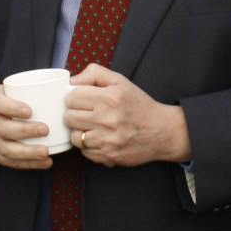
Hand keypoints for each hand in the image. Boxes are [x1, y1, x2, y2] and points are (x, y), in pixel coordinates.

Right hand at [0, 85, 55, 168]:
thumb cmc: (3, 104)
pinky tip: (44, 162)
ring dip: (27, 152)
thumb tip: (67, 87)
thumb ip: (29, 89)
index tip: (29, 111)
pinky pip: (9, 162)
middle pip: (3, 128)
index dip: (13, 108)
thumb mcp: (8, 90)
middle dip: (25, 131)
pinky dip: (28, 164)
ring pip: (5, 149)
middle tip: (45, 129)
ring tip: (45, 152)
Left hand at [66, 64, 190, 167]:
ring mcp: (108, 140)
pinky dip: (90, 146)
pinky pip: (85, 152)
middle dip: (75, 114)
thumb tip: (72, 81)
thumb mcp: (121, 81)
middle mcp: (108, 119)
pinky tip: (102, 139)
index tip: (84, 101)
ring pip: (75, 137)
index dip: (76, 98)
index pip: (72, 97)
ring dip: (82, 132)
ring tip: (95, 128)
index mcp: (109, 97)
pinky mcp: (109, 155)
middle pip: (69, 117)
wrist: (162, 132)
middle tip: (88, 114)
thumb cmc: (139, 106)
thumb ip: (95, 74)